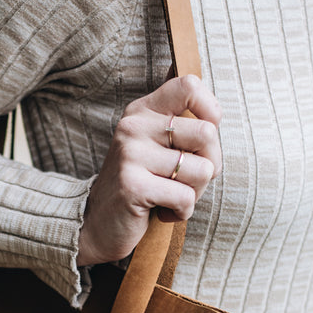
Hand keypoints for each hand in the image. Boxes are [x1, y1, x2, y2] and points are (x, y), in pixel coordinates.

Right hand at [77, 74, 221, 266]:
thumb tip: (215, 124)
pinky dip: (182, 212)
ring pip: (203, 169)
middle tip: (187, 180)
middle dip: (211, 164)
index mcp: (142, 111)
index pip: (188, 86)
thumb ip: (183, 130)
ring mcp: (131, 155)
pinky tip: (163, 212)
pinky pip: (185, 197)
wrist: (97, 225)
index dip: (211, 110)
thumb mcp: (156, 148)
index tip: (202, 139)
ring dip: (196, 193)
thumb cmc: (141, 185)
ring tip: (171, 197)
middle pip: (207, 133)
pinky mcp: (133, 186)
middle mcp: (134, 127)